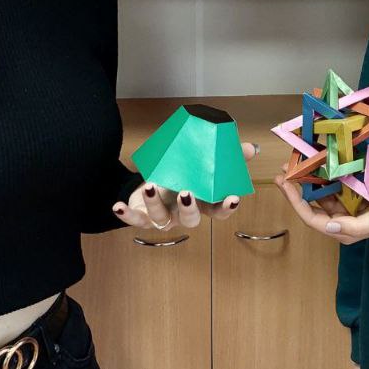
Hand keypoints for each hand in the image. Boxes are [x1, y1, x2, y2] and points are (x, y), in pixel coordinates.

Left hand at [112, 141, 258, 231]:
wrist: (150, 186)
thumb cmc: (180, 176)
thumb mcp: (202, 166)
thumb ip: (225, 158)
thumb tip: (251, 148)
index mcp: (200, 202)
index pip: (217, 211)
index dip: (225, 208)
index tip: (232, 198)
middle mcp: (182, 213)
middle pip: (190, 220)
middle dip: (189, 208)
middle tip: (187, 192)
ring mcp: (162, 217)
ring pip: (161, 218)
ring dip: (156, 204)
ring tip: (152, 185)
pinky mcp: (142, 216)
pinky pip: (133, 220)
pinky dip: (125, 215)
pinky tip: (117, 206)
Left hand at [274, 167, 368, 244]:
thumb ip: (353, 227)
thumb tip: (329, 225)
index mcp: (341, 229)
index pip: (311, 218)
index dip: (295, 203)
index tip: (285, 185)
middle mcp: (337, 218)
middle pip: (308, 205)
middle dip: (294, 190)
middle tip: (283, 171)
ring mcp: (340, 204)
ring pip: (316, 192)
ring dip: (303, 179)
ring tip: (291, 164)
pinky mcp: (346, 192)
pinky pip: (327, 183)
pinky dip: (317, 174)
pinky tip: (310, 162)